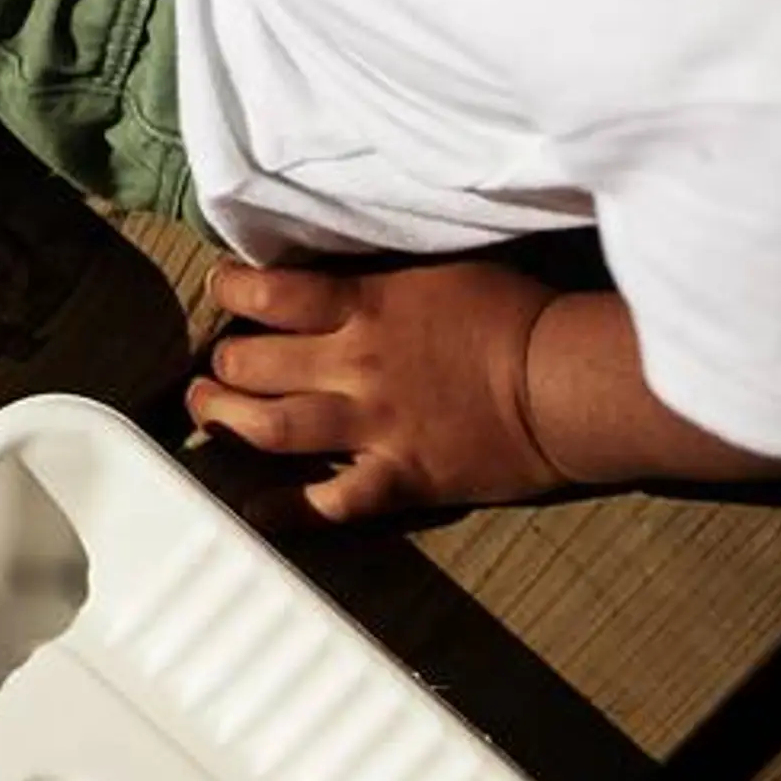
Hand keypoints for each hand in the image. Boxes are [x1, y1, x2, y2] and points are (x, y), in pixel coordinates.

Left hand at [185, 260, 569, 522]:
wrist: (571, 383)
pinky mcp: (400, 478)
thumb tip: (328, 269)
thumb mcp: (437, 269)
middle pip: (249, 363)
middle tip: (215, 367)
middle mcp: (353, 366)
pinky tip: (252, 509)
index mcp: (363, 306)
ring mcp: (372, 426)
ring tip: (208, 413)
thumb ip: (375, 276)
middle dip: (221, 364)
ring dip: (224, 421)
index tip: (225, 289)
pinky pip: (327, 503)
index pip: (264, 292)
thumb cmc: (515, 313)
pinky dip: (284, 511)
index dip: (230, 289)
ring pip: (266, 429)